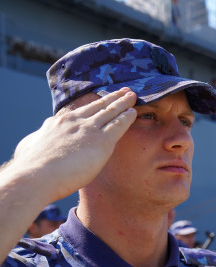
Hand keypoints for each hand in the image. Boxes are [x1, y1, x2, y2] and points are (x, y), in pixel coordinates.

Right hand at [10, 88, 136, 201]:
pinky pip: (118, 125)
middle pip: (97, 106)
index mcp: (58, 123)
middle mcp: (75, 121)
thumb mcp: (31, 145)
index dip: (94, 105)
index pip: (80, 112)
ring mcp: (88, 129)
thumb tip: (38, 138)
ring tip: (132, 96)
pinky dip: (127, 117)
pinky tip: (133, 112)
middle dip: (112, 98)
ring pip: (110, 111)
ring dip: (123, 102)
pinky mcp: (101, 141)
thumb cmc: (31, 167)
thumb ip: (39, 140)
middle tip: (124, 91)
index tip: (102, 100)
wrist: (36, 175)